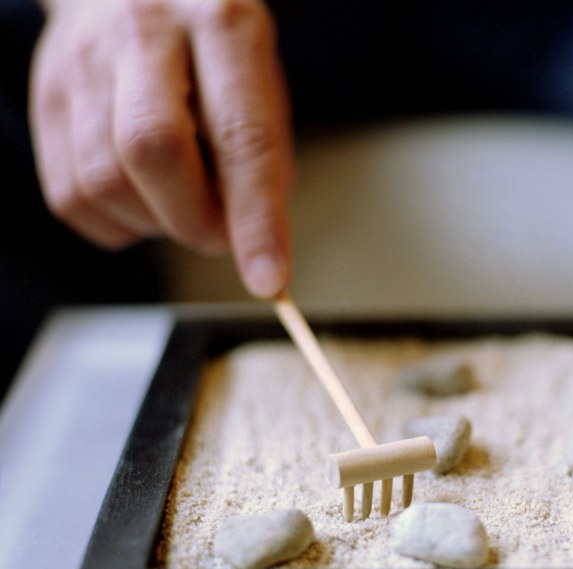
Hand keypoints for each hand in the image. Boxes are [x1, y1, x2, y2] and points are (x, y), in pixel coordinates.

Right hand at [29, 0, 293, 297]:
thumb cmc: (213, 55)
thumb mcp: (261, 87)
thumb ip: (263, 160)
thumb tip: (256, 248)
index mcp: (222, 24)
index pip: (241, 137)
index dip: (256, 219)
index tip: (268, 281)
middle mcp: (144, 31)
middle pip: (153, 151)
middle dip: (195, 221)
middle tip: (220, 232)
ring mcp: (83, 62)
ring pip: (105, 181)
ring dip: (156, 222)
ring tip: (181, 197)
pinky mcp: (45, 96)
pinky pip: (73, 198)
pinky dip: (119, 221)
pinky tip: (143, 194)